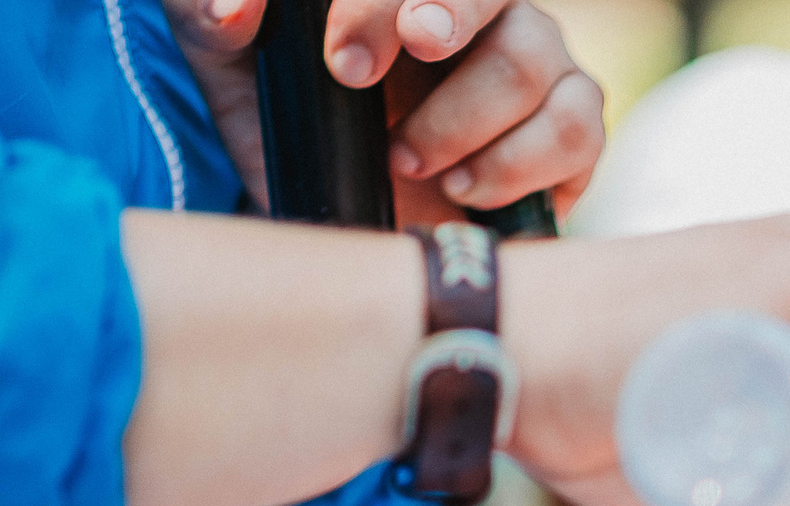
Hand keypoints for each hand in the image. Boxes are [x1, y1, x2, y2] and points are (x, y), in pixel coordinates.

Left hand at [165, 0, 602, 220]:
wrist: (343, 203)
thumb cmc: (291, 112)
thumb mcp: (229, 61)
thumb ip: (211, 13)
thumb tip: (234, 8)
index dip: (383, 9)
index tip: (343, 66)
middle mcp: (486, 10)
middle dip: (444, 39)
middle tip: (387, 108)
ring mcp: (540, 65)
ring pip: (535, 70)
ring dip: (463, 127)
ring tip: (408, 165)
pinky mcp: (573, 130)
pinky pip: (578, 133)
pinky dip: (519, 167)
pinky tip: (463, 190)